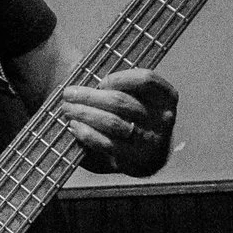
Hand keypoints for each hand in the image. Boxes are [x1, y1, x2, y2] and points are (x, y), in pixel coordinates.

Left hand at [58, 66, 177, 176]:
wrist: (145, 157)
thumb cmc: (132, 118)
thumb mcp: (135, 98)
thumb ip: (117, 85)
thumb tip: (79, 72)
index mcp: (166, 97)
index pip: (145, 80)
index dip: (118, 78)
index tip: (100, 82)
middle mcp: (163, 119)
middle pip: (121, 101)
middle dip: (89, 96)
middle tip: (68, 94)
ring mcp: (151, 141)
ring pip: (113, 122)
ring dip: (85, 113)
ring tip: (67, 109)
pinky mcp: (135, 160)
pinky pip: (107, 143)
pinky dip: (87, 133)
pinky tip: (74, 126)